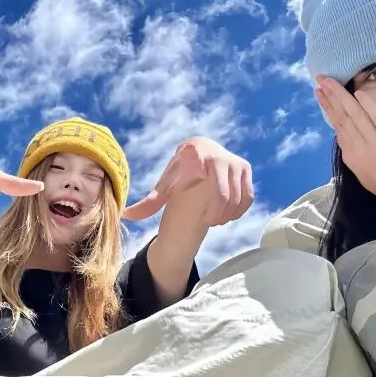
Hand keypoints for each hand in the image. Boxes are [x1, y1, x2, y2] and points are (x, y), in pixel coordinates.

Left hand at [122, 137, 253, 226]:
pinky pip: (248, 197)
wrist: (199, 154)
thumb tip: (127, 216)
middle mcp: (222, 156)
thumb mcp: (165, 186)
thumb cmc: (179, 173)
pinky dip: (239, 210)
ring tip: (216, 219)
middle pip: (227, 196)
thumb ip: (149, 202)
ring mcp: (237, 162)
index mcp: (200, 155)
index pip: (213, 189)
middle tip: (209, 222)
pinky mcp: (246, 169)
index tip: (201, 217)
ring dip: (229, 214)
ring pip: (240, 198)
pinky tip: (226, 215)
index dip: (209, 209)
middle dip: (218, 215)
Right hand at [315, 76, 375, 224]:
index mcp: (351, 156)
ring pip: (354, 116)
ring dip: (342, 96)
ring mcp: (374, 145)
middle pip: (341, 117)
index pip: (337, 126)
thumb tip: (347, 135)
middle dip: (329, 96)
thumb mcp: (363, 171)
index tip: (320, 93)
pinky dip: (368, 106)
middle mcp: (358, 149)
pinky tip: (359, 94)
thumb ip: (355, 152)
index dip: (328, 108)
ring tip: (331, 81)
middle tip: (320, 79)